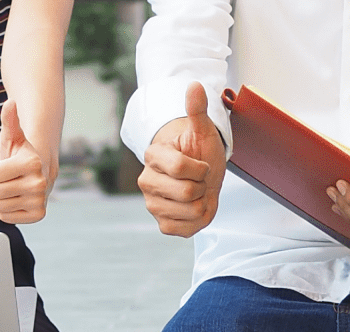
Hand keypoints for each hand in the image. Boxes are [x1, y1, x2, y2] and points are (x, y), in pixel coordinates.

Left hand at [0, 100, 53, 223]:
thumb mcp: (14, 136)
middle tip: (7, 179)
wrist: (41, 171)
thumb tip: (10, 103)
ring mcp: (39, 201)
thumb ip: (10, 120)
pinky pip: (5, 217)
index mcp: (32, 163)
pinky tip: (17, 199)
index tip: (5, 167)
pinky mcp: (38, 215)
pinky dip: (8, 210)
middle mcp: (39, 183)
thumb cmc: (22, 153)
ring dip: (0, 198)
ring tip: (12, 189)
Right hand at [136, 82, 226, 236]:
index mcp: (154, 156)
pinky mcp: (162, 224)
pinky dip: (197, 220)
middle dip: (203, 185)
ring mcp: (152, 204)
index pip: (182, 167)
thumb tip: (195, 85)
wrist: (202, 175)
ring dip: (202, 202)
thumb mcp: (203, 131)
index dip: (201, 167)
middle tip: (199, 179)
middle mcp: (147, 181)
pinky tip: (194, 207)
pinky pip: (184, 228)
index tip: (201, 164)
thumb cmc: (200, 151)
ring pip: (190, 210)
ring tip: (197, 192)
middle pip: (187, 191)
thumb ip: (197, 110)